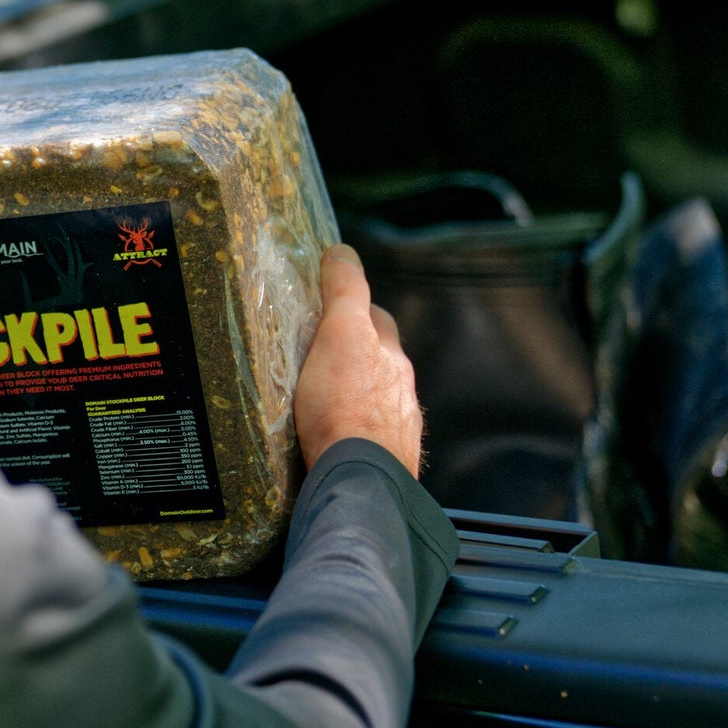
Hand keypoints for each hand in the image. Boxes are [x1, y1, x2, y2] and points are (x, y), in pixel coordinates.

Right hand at [293, 244, 423, 476]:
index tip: (332, 307)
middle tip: (326, 352)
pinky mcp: (389, 458)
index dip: (354, 307)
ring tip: (328, 398)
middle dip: (361, 350)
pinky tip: (341, 435)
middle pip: (382, 357)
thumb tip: (343, 251)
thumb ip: (345, 290)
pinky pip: (374, 433)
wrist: (361, 477)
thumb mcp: (340, 333)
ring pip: (381, 396)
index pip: (376, 316)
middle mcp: (402, 388)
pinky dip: (361, 427)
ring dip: (361, 391)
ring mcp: (398, 425)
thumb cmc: (344, 406)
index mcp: (390, 355)